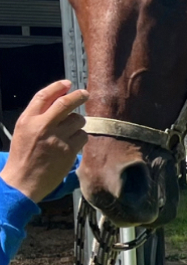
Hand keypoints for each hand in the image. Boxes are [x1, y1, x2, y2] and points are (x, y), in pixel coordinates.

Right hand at [1, 80, 88, 203]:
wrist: (23, 180)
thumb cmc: (23, 155)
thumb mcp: (23, 130)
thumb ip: (38, 116)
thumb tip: (57, 100)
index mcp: (28, 119)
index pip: (43, 96)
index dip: (57, 87)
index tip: (67, 83)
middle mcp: (42, 126)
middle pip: (65, 104)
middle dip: (78, 96)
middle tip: (85, 93)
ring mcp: (57, 138)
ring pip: (77, 120)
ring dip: (78, 123)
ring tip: (70, 132)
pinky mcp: (68, 151)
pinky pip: (83, 136)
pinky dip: (81, 138)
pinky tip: (73, 144)